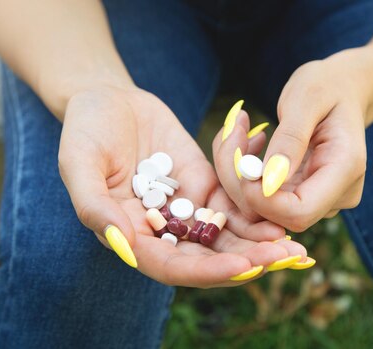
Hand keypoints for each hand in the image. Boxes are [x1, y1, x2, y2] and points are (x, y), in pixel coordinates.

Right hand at [58, 83, 306, 286]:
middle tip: (284, 257)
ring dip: (259, 243)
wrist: (108, 99)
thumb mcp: (79, 163)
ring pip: (225, 236)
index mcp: (130, 237)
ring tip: (293, 243)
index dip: (206, 271)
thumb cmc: (85, 130)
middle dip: (245, 261)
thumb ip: (95, 206)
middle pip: (206, 258)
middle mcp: (161, 231)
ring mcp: (185, 209)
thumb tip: (123, 243)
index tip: (241, 267)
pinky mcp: (204, 186)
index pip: (170, 266)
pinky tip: (283, 211)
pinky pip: (232, 204)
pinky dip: (256, 210)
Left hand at [213, 52, 368, 231]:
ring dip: (238, 175)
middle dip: (241, 183)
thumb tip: (267, 182)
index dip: (262, 199)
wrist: (343, 90)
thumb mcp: (307, 98)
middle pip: (277, 216)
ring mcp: (320, 200)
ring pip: (263, 210)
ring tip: (238, 130)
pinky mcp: (301, 197)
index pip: (300, 212)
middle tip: (232, 132)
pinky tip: (247, 142)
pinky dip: (244, 173)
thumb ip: (290, 140)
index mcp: (346, 170)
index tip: (241, 160)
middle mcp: (336, 195)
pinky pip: (263, 198)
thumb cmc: (327, 86)